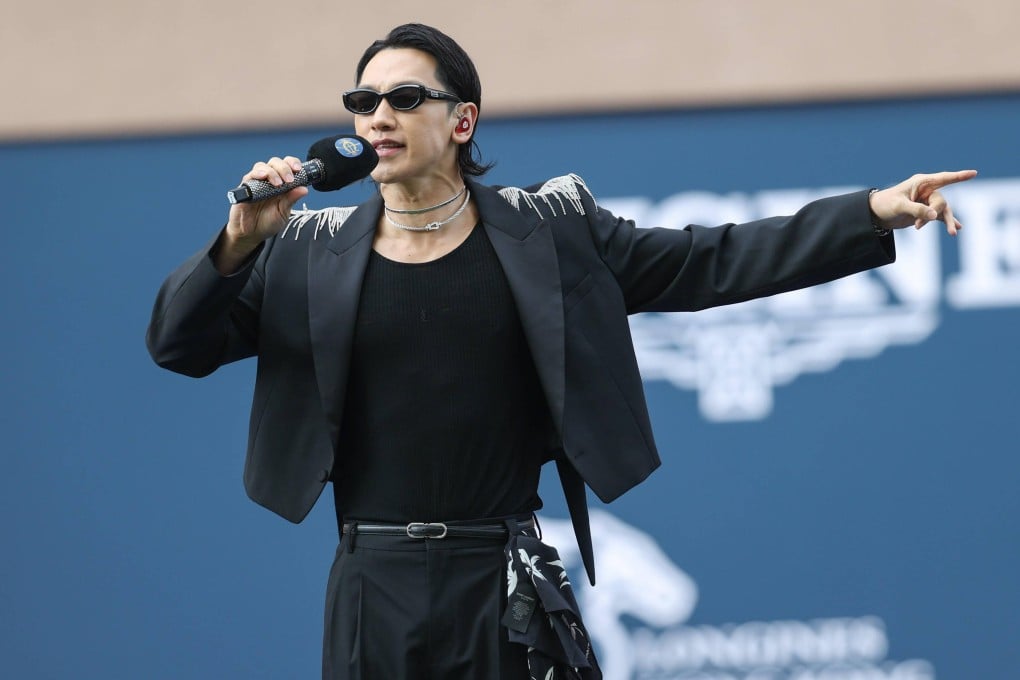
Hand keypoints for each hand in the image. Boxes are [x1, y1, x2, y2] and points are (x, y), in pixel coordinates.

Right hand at [216, 156, 308, 272]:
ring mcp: (256, 182)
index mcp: (281, 183)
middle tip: (289, 180)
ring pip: (262, 166)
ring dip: (272, 172)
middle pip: (275, 162)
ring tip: (278, 183)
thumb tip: (304, 189)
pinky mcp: (244, 188)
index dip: (293, 163)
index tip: (299, 169)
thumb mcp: (284, 212)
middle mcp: (268, 180)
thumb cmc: (268, 222)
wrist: (251, 234)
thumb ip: (292, 199)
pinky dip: (257, 174)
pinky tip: (263, 177)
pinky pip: (249, 176)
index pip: (287, 166)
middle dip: (284, 168)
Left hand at [868, 170, 976, 235]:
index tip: (974, 173)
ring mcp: (927, 202)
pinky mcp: (926, 213)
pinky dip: (947, 222)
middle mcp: (927, 191)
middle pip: (941, 201)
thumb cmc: (885, 204)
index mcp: (921, 183)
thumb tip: (935, 216)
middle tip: (919, 226)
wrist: (876, 215)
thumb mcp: (899, 206)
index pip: (944, 178)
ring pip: (943, 211)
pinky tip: (957, 228)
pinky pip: (940, 217)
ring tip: (953, 233)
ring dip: (947, 221)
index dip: (959, 176)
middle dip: (934, 213)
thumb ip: (917, 210)